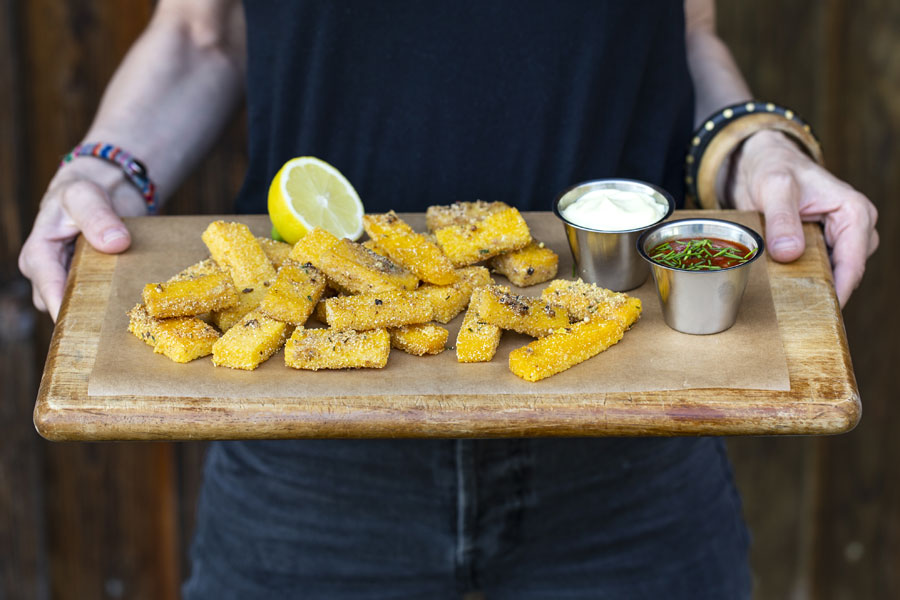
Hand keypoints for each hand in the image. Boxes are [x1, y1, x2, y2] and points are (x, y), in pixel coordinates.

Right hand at [18, 162, 147, 320]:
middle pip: (65, 307)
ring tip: (132, 316)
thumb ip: (97, 216)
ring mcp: (70, 282)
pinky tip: (137, 305)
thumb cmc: (83, 192)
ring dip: (105, 311)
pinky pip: (101, 301)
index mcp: (39, 255)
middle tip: (119, 324)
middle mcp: (50, 274)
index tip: (90, 326)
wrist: (100, 193)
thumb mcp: (85, 196)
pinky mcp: (91, 285)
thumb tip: (116, 243)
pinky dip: (116, 302)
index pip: (49, 291)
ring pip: (83, 308)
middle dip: (89, 316)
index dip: (67, 310)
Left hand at [730, 130, 878, 306]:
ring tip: (786, 303)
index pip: (852, 263)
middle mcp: (854, 227)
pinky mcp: (820, 246)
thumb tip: (790, 254)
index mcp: (854, 212)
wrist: (760, 162)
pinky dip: (802, 279)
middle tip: (797, 314)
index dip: (839, 291)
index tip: (820, 313)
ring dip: (810, 286)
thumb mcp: (774, 188)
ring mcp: (838, 239)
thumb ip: (782, 220)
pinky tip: (782, 289)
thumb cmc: (773, 167)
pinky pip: (817, 269)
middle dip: (823, 292)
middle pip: (845, 273)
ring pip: (832, 274)